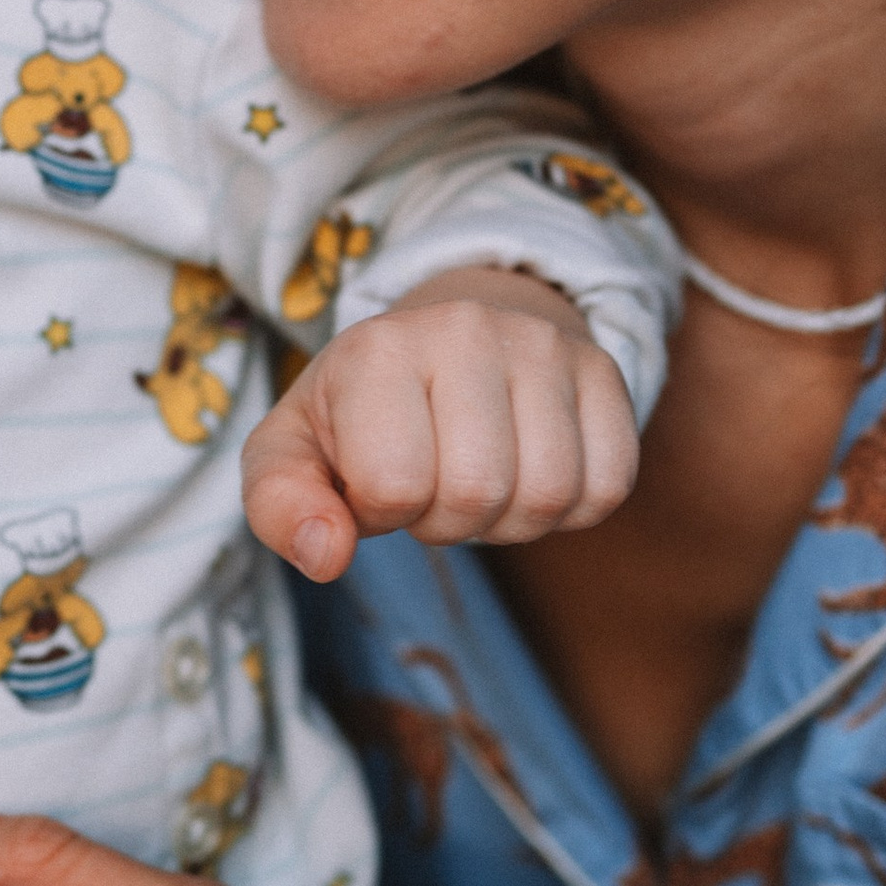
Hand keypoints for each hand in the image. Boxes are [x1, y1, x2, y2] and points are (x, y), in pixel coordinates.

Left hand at [245, 262, 639, 577]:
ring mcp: (543, 345)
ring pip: (547, 495)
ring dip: (508, 519)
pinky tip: (530, 466)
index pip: (394, 486)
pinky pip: (607, 487)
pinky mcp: (603, 369)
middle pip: (477, 495)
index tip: (374, 479)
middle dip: (447, 520)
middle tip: (431, 480)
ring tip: (478, 474)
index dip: (381, 510)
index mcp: (376, 349)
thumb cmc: (361, 412)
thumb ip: (279, 505)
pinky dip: (569, 505)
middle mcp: (464, 329)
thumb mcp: (293, 448)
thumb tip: (325, 556)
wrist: (447, 339)